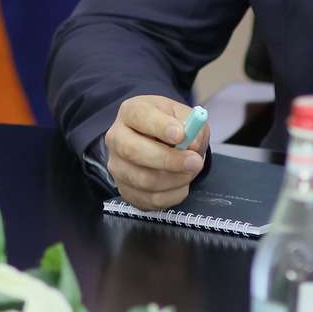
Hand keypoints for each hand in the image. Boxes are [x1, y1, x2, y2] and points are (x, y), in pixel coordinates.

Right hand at [103, 95, 208, 210]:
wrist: (158, 144)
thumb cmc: (170, 127)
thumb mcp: (184, 117)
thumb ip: (193, 126)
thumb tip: (192, 145)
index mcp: (130, 112)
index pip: (139, 116)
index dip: (160, 126)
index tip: (181, 135)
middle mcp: (116, 138)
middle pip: (133, 151)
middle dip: (169, 159)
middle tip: (196, 162)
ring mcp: (118, 167)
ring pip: (144, 180)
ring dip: (176, 179)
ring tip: (191, 171)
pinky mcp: (125, 191)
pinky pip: (151, 200)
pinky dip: (173, 194)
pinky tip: (181, 183)